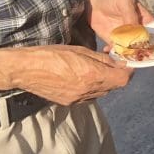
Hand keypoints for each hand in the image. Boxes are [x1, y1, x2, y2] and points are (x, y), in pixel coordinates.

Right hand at [7, 44, 133, 104]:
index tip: (126, 64)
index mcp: (92, 74)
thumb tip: (117, 62)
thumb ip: (101, 59)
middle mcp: (88, 90)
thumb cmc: (52, 55)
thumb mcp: (80, 50)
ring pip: (102, 93)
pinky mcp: (69, 103)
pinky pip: (88, 97)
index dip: (128, 72)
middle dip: (115, 76)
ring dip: (103, 83)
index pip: (123, 79)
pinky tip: (81, 78)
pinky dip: (91, 88)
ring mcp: (78, 98)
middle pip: (113, 86)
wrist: (26, 70)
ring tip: (93, 71)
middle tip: (111, 65)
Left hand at [85, 0, 153, 49]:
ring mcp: (126, 36)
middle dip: (141, 48)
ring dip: (128, 52)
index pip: (153, 30)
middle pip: (144, 42)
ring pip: (131, 48)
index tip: (150, 44)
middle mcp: (137, 29)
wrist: (92, 2)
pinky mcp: (114, 40)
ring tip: (121, 52)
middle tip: (135, 52)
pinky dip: (114, 52)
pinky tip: (108, 49)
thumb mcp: (124, 1)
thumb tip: (136, 30)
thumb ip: (131, 15)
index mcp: (144, 18)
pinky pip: (118, 50)